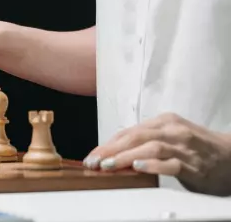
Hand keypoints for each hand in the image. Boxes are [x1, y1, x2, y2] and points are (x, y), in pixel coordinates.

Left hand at [85, 113, 230, 196]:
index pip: (129, 131)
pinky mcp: (194, 165)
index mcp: (164, 121)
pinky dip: (153, 165)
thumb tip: (116, 150)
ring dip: (126, 157)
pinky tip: (139, 168)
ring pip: (150, 148)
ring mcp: (184, 147)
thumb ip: (147, 140)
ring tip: (109, 165)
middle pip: (135, 136)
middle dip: (111, 150)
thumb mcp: (171, 137)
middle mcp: (173, 130)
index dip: (108, 143)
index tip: (93, 155)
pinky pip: (171, 163)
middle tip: (94, 161)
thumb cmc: (198, 148)